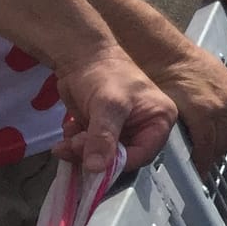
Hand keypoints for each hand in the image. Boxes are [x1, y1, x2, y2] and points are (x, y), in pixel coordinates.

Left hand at [56, 47, 178, 173]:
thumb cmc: (104, 74)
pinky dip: (77, 143)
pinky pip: (91, 147)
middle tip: (72, 146)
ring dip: (81, 151)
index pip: (142, 155)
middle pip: (121, 158)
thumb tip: (96, 169)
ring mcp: (124, 129)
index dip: (117, 163)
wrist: (82, 56)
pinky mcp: (105, 129)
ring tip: (67, 139)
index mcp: (160, 120)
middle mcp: (145, 128)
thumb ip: (103, 138)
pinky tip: (70, 129)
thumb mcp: (108, 105)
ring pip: (103, 155)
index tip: (93, 164)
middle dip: (95, 156)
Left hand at [145, 41, 226, 173]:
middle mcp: (225, 104)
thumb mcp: (165, 112)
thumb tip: (180, 154)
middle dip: (213, 155)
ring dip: (222, 141)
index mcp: (206, 111)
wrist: (167, 52)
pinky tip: (216, 129)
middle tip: (202, 162)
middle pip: (224, 142)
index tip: (197, 172)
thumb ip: (177, 134)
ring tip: (209, 148)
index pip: (208, 149)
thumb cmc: (160, 78)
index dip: (202, 164)